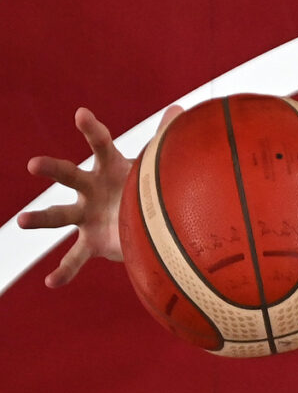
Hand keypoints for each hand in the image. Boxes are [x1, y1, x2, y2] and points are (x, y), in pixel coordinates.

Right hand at [17, 106, 181, 286]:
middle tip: (33, 164)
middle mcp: (91, 190)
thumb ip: (165, 138)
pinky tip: (51, 282)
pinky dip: (65, 270)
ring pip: (60, 215)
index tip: (81, 113)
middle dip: (53, 169)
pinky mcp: (92, 242)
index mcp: (109, 168)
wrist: (143, 222)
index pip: (100, 145)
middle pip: (70, 176)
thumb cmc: (144, 187)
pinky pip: (75, 257)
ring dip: (41, 218)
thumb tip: (180, 110)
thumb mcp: (154, 165)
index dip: (92, 130)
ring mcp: (87, 217)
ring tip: (21, 221)